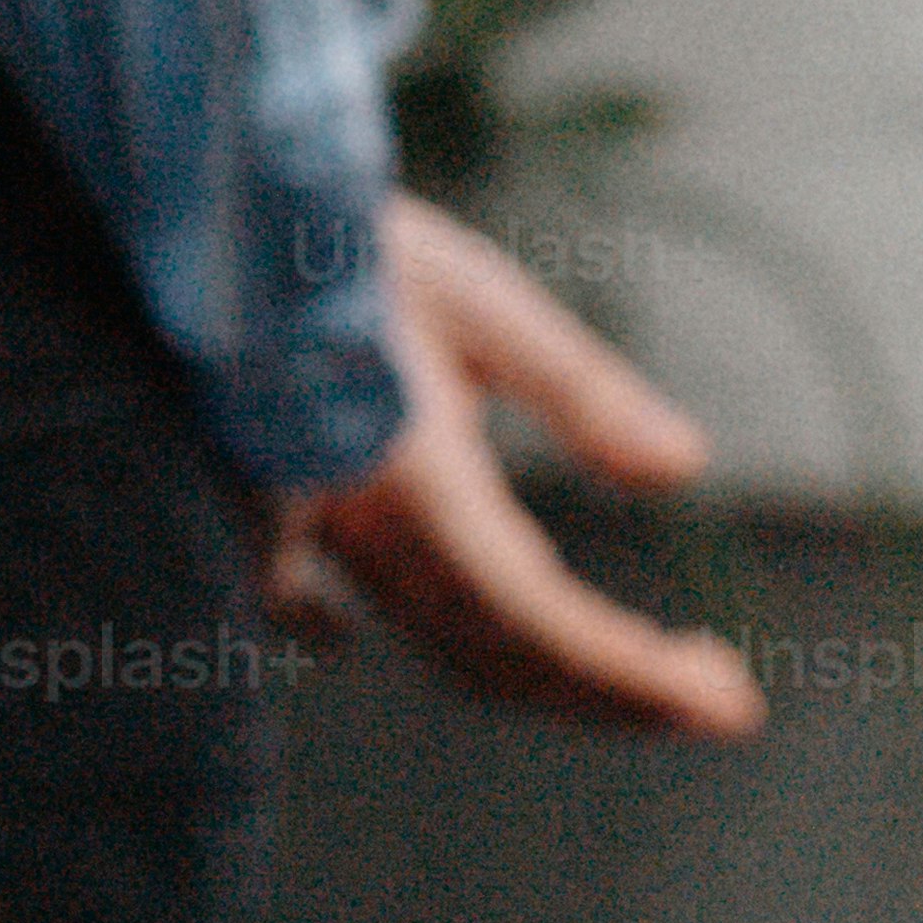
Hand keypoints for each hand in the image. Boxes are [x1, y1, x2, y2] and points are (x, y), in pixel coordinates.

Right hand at [260, 193, 764, 738]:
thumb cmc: (331, 242)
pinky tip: (352, 643)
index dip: (632, 676)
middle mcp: (357, 530)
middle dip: (612, 695)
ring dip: (542, 674)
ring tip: (634, 677)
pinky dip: (374, 632)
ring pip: (433, 638)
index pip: (538, 618)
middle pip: (497, 654)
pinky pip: (315, 603)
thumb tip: (685, 466)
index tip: (731, 704)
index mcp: (412, 482)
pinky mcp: (266, 505)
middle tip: (718, 704)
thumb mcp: (474, 295)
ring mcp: (304, 529)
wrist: (190, 218)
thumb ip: (579, 388)